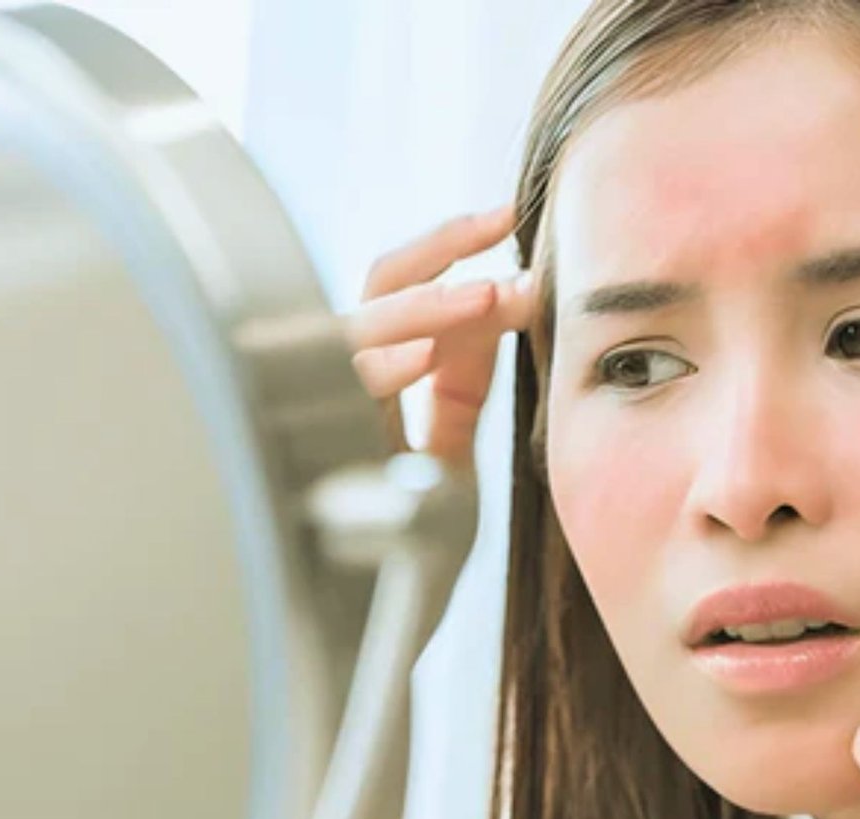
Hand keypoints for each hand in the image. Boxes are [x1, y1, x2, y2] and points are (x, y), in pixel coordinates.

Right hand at [345, 204, 539, 469]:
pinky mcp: (333, 450)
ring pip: (359, 330)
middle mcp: (347, 365)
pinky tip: (424, 354)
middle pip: (377, 283)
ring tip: (486, 294)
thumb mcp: (459, 404)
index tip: (508, 214)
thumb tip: (526, 283)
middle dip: (439, 248)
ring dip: (424, 305)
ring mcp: (333, 403)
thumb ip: (477, 345)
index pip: (399, 273)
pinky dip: (383, 368)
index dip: (449, 239)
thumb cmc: (426, 490)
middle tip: (501, 227)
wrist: (404, 563)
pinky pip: (348, 397)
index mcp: (374, 348)